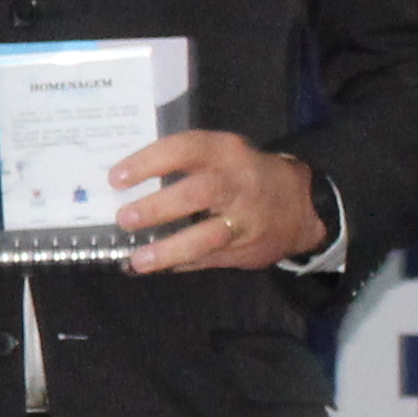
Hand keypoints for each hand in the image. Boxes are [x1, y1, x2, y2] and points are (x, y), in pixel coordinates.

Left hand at [111, 131, 328, 274]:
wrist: (300, 204)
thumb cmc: (244, 174)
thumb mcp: (222, 156)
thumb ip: (185, 164)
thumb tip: (126, 184)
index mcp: (225, 152)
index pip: (185, 149)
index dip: (149, 162)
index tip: (117, 177)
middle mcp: (237, 183)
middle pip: (198, 193)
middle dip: (158, 207)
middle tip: (124, 217)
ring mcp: (244, 219)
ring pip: (207, 236)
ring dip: (170, 249)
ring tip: (139, 260)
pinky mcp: (246, 248)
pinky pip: (209, 258)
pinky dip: (181, 264)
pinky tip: (158, 267)